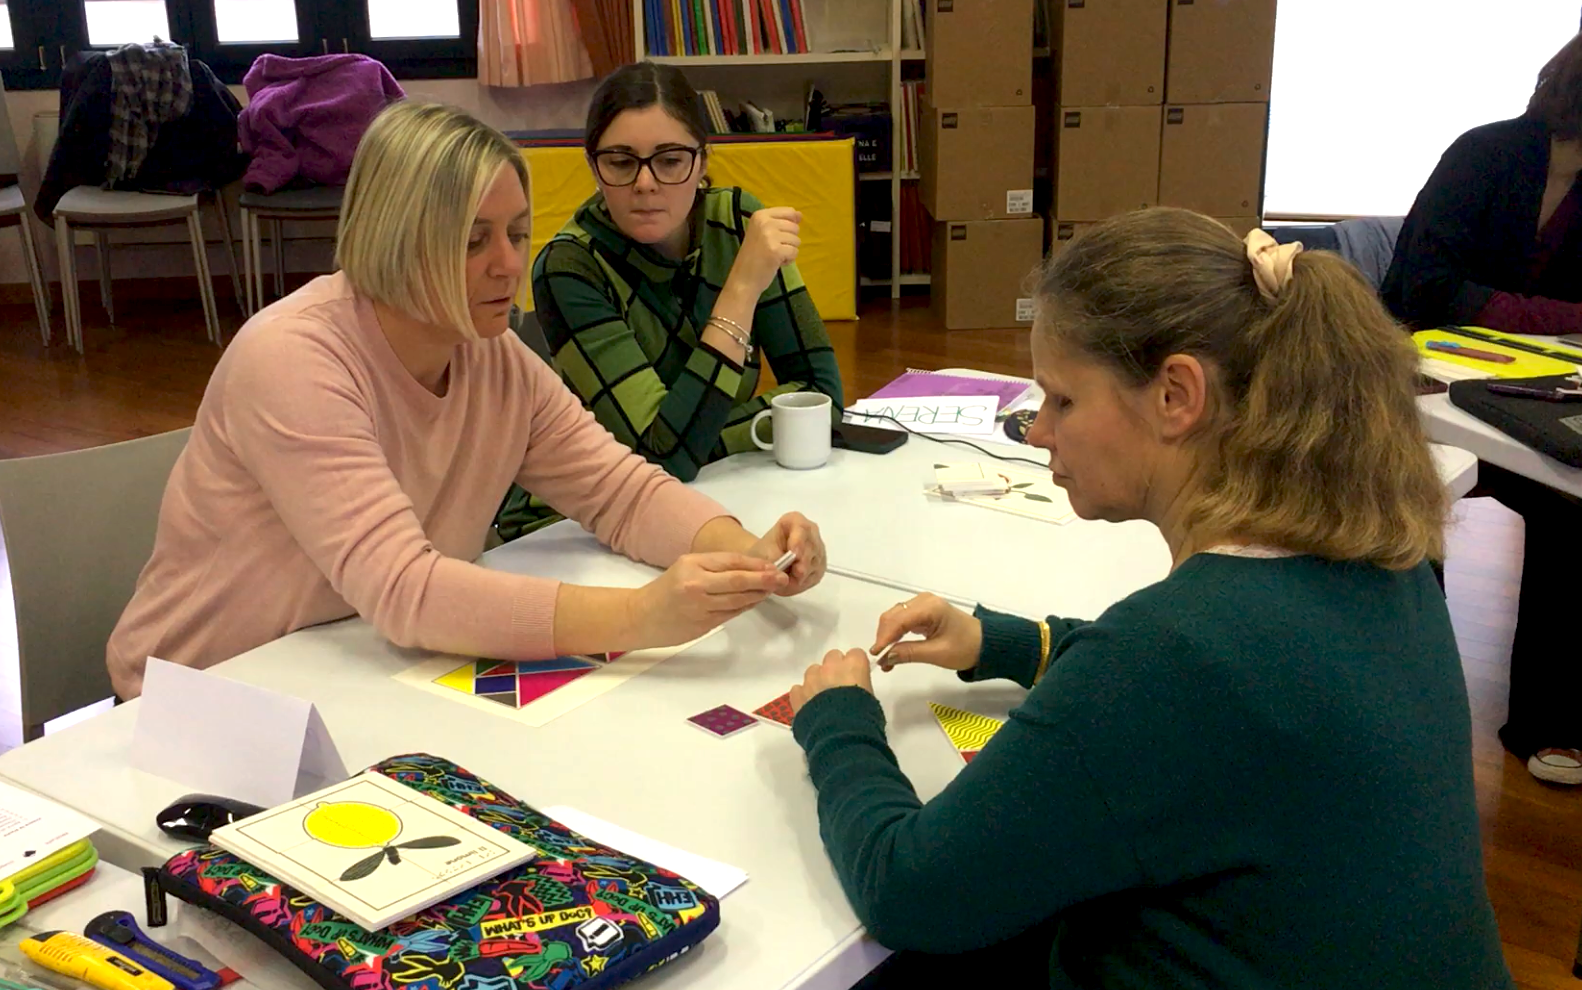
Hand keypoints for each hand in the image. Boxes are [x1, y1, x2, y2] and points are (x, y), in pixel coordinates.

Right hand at [630, 552, 786, 646]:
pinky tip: (753, 602)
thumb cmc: (666, 590)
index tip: (773, 565)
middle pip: (738, 580)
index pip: (731, 561)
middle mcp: (696, 583)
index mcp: (692, 564)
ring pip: (738, 599)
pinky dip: (745, 607)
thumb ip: (714, 568)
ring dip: (758, 595)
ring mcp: (699, 605)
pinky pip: (731, 613)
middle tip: (781, 578)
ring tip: (770, 590)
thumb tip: (751, 568)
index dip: (756, 563)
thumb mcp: (686, 568)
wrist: (641, 616)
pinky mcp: (703, 623)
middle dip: (763, 579)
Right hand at [729, 207, 801, 296]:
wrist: (743, 279)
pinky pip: (795, 252)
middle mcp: (764, 222)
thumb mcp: (763, 233)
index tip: (777, 237)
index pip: (789, 212)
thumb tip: (800, 214)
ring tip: (773, 256)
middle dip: (788, 241)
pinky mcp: (776, 250)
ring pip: (796, 240)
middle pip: (794, 227)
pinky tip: (776, 263)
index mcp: (760, 215)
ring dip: (788, 251)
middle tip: (772, 249)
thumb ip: (781, 222)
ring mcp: (770, 236)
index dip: (790, 226)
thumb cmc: (754, 257)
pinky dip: (788, 260)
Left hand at [747, 511, 825, 595]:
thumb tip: (785, 575)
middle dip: (803, 563)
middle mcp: (811, 532)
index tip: (794, 555)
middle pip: (812, 547)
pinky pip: (815, 575)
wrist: (765, 563)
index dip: (799, 541)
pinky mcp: (819, 565)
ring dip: (802, 575)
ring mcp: (818, 549)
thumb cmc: (762, 554)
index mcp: (794, 521)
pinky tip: (792, 584)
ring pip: (816, 563)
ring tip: (786, 583)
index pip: (802, 528)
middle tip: (795, 574)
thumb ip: (775, 562)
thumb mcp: (763, 554)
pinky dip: (804, 582)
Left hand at [790, 649, 872, 713]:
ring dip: (817, 680)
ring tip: (822, 700)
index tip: (855, 677)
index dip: (855, 666)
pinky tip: (809, 708)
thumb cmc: (864, 719)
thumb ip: (860, 686)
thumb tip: (854, 689)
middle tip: (838, 687)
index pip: (855, 654)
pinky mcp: (797, 693)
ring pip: (813, 671)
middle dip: (835, 669)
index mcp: (854, 665)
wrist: (840, 736)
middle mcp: (831, 666)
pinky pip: (798, 688)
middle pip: (832, 657)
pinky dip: (803, 695)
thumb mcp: (870, 699)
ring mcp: (811, 679)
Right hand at [871, 594, 981, 672]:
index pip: (898, 620)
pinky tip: (892, 650)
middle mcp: (923, 601)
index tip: (875, 654)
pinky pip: (902, 621)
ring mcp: (923, 605)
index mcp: (930, 607)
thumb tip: (884, 657)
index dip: (884, 637)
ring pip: (895, 618)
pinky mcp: (923, 612)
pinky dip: (895, 635)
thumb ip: (909, 653)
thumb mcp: (937, 654)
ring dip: (888, 636)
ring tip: (886, 659)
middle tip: (880, 659)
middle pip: (893, 616)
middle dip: (884, 637)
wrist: (985, 644)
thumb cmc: (965, 648)